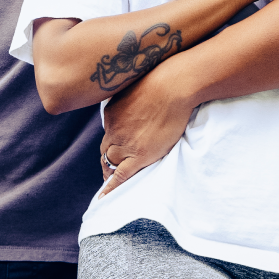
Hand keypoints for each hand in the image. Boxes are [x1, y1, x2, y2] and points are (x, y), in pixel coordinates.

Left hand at [98, 62, 195, 196]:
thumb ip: (130, 100)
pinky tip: (105, 196)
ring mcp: (125, 144)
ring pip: (110, 163)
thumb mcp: (135, 86)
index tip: (114, 147)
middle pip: (106, 149)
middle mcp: (113, 130)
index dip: (111, 142)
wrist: (173, 86)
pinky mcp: (139, 155)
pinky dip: (111, 187)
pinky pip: (120, 175)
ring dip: (110, 171)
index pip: (108, 133)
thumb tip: (134, 103)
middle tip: (109, 168)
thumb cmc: (161, 81)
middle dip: (107, 159)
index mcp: (111, 114)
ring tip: (111, 180)